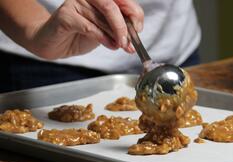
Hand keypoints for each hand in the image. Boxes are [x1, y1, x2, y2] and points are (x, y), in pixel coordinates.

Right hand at [28, 0, 143, 59]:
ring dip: (115, 35)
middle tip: (129, 43)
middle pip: (113, 6)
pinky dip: (102, 38)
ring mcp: (75, 2)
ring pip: (102, 17)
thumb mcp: (104, 30)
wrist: (55, 44)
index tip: (138, 31)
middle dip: (124, 27)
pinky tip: (110, 45)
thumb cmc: (80, 35)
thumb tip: (135, 34)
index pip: (123, 1)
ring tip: (120, 46)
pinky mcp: (66, 15)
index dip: (135, 14)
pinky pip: (89, 27)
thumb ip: (117, 28)